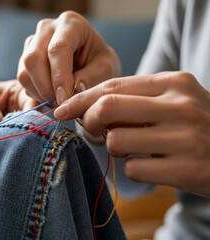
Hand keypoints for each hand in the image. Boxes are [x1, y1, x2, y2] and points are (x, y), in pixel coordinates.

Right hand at [17, 11, 119, 103]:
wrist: (90, 63)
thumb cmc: (100, 62)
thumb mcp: (106, 68)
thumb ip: (92, 78)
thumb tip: (71, 92)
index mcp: (71, 23)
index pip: (58, 49)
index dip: (59, 77)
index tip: (64, 99)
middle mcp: (47, 28)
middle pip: (33, 59)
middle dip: (44, 88)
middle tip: (60, 106)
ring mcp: (32, 42)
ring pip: (24, 72)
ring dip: (39, 93)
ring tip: (57, 103)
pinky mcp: (24, 58)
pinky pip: (22, 80)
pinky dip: (35, 94)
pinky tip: (51, 97)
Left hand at [55, 71, 209, 195]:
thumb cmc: (195, 126)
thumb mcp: (172, 102)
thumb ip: (134, 100)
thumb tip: (83, 108)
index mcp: (174, 83)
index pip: (113, 86)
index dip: (80, 99)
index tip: (60, 110)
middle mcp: (181, 106)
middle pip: (108, 107)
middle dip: (88, 120)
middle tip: (90, 130)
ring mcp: (185, 138)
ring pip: (116, 140)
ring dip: (113, 147)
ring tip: (133, 148)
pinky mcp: (186, 169)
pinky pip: (133, 168)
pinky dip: (133, 168)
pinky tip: (152, 165)